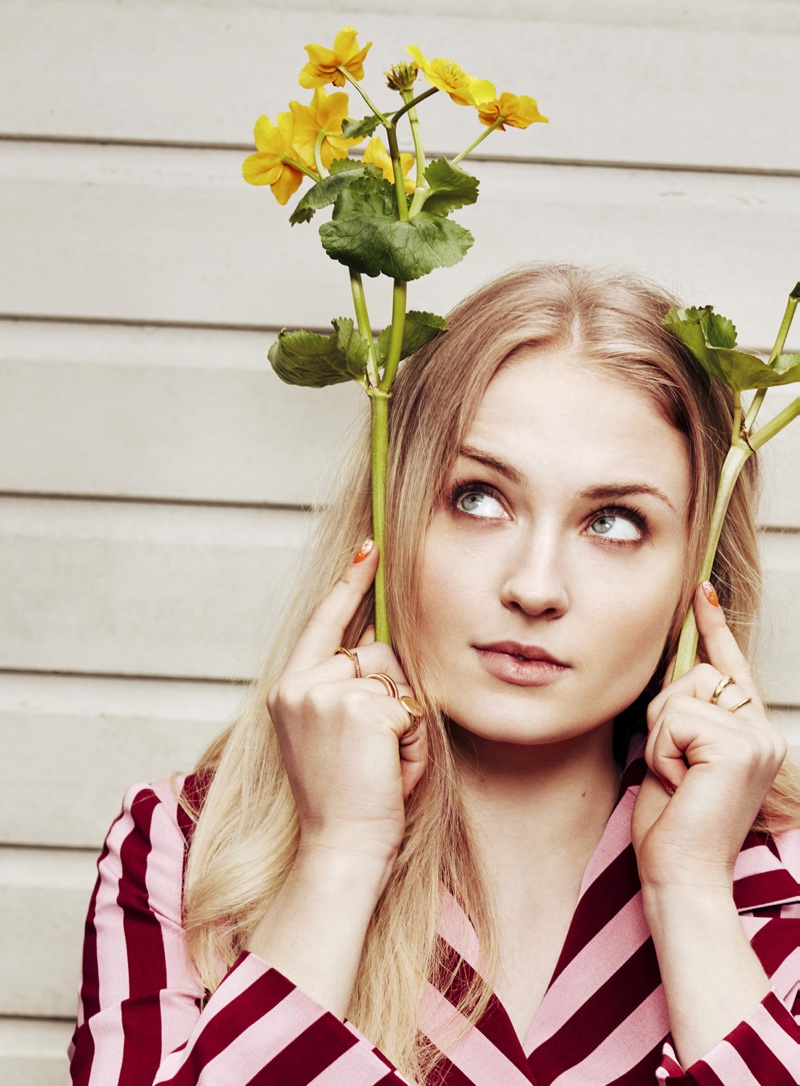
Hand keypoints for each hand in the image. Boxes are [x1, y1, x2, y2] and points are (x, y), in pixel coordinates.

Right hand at [266, 540, 426, 871]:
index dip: (348, 585)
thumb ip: (349, 686)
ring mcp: (324, 694)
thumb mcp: (338, 732)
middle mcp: (298, 686)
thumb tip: (381, 642)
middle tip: (379, 751)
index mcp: (289, 690)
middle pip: (375, 651)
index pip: (322, 621)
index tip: (368, 547)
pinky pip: (407, 705)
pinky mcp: (355, 708)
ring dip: (405, 718)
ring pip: (395, 677)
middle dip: (395, 694)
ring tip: (384, 762)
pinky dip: (413, 738)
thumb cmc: (349, 797)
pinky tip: (391, 767)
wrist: (341, 848)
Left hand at [631, 582, 786, 892]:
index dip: (714, 628)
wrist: (680, 874)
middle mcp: (763, 732)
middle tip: (672, 770)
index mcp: (750, 734)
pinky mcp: (740, 746)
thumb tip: (673, 668)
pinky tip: (679, 783)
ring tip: (676, 779)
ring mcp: (757, 738)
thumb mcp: (675, 756)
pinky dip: (663, 750)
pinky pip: (675, 717)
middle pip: (693, 675)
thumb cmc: (672, 825)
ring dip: (660, 736)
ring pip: (680, 693)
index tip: (702, 590)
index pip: (729, 668)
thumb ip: (682, 715)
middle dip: (663, 716)